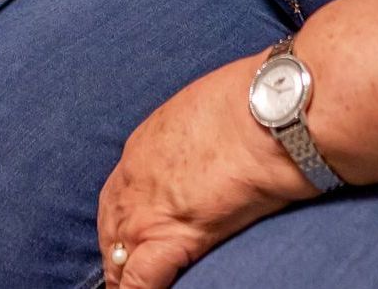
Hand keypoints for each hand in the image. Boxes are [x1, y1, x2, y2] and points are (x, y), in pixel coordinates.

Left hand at [97, 58, 314, 287]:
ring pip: (120, 260)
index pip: (119, 194)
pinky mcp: (170, 239)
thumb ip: (193, 138)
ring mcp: (147, 212)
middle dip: (115, 253)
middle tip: (120, 274)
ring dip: (123, 279)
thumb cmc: (249, 105)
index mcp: (143, 148)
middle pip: (111, 228)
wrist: (266, 115)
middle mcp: (134, 182)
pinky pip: (140, 281)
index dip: (121, 220)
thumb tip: (209, 153)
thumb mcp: (204, 110)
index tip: (126, 236)